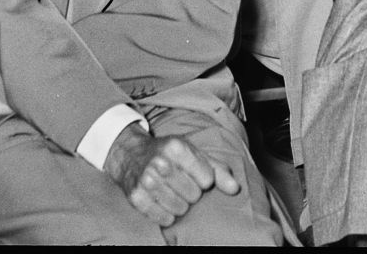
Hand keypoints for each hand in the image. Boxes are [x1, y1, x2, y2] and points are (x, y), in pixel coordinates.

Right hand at [104, 124, 240, 227]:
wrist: (131, 155)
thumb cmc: (169, 153)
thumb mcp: (194, 153)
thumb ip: (218, 170)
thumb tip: (235, 189)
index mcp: (177, 148)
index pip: (207, 180)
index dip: (204, 179)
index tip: (194, 173)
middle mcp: (161, 163)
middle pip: (194, 195)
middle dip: (191, 191)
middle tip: (181, 181)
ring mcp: (147, 181)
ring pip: (181, 209)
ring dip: (180, 203)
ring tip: (172, 190)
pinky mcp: (136, 197)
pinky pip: (164, 219)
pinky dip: (167, 214)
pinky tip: (162, 200)